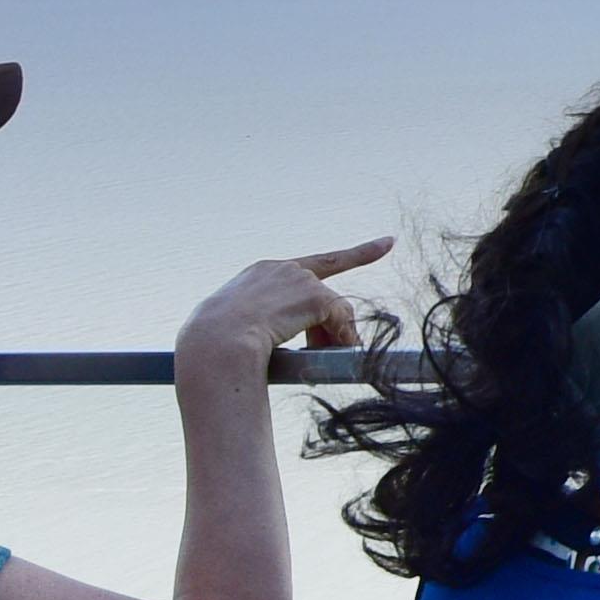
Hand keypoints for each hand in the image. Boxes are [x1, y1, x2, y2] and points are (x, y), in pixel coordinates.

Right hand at [178, 244, 388, 376]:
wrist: (213, 343)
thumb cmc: (212, 345)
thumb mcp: (231, 329)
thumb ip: (255, 327)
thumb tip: (268, 350)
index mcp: (260, 273)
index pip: (312, 265)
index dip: (354, 256)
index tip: (386, 243)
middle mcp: (283, 268)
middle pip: (326, 296)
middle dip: (331, 326)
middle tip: (323, 352)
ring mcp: (299, 279)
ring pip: (335, 311)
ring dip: (331, 337)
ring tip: (308, 356)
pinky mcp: (314, 296)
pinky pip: (340, 322)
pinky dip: (340, 339)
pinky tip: (327, 351)